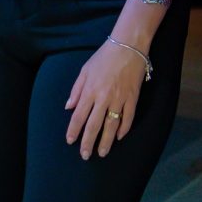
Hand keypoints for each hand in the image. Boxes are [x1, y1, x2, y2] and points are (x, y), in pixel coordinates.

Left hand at [64, 41, 146, 159]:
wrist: (128, 46)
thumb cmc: (104, 56)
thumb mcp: (85, 70)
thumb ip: (76, 89)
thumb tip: (69, 107)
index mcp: (90, 90)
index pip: (79, 116)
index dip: (74, 130)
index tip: (70, 141)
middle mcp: (103, 98)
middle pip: (94, 125)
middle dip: (88, 142)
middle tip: (85, 155)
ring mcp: (119, 99)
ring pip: (111, 125)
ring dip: (106, 141)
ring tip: (102, 153)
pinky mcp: (132, 98)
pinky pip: (128, 118)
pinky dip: (123, 129)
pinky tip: (118, 137)